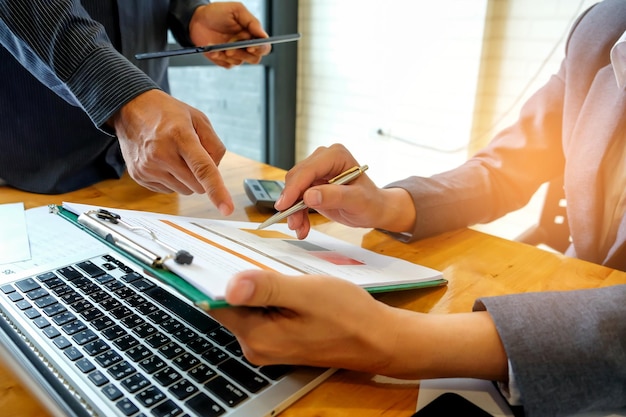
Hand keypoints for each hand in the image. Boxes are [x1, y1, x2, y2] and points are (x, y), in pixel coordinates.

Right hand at [110, 89, 233, 214]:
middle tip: (192, 155)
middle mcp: (161, 154)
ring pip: (184, 191)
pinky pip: (168, 190)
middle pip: (197, 186)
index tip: (227, 209)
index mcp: (180, 136)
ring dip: (187, 178)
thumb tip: (216, 172)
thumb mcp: (199, 119)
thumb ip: (215, 146)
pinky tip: (164, 161)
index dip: (217, 190)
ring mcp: (148, 167)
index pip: (203, 169)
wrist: (131, 108)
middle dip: (202, 176)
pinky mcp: (140, 176)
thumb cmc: (168, 113)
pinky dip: (172, 179)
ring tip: (175, 154)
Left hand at [189, 2, 270, 67]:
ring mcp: (236, 54)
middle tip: (230, 49)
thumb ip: (252, 22)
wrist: (197, 20)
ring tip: (217, 45)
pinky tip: (213, 50)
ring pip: (240, 61)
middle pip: (255, 58)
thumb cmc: (217, 13)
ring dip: (228, 54)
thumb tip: (263, 35)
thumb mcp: (236, 10)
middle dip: (242, 53)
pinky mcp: (225, 60)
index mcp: (252, 34)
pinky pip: (227, 64)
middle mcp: (246, 46)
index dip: (260, 49)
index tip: (250, 47)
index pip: (264, 46)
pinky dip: (219, 58)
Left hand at [210, 270, 401, 374]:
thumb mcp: (307, 293)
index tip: (212, 253)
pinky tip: (288, 285)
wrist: (378, 338)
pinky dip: (270, 296)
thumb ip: (268, 289)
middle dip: (241, 280)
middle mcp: (257, 347)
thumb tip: (229, 286)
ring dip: (258, 287)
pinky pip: (264, 313)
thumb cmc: (348, 314)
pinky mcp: (281, 341)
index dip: (214, 278)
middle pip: (232, 306)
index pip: (218, 305)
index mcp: (258, 337)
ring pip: (249, 307)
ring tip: (278, 270)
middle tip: (255, 254)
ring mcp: (269, 346)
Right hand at [276, 144, 415, 238]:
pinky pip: (297, 198)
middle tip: (293, 223)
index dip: (294, 188)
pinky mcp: (312, 184)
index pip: (308, 170)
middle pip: (297, 179)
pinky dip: (297, 213)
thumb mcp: (357, 201)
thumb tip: (309, 196)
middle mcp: (324, 160)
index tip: (284, 205)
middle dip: (292, 202)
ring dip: (293, 211)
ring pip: (293, 190)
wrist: (374, 209)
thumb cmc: (371, 202)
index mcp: (336, 156)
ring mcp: (317, 172)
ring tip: (300, 228)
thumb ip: (335, 197)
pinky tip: (302, 226)